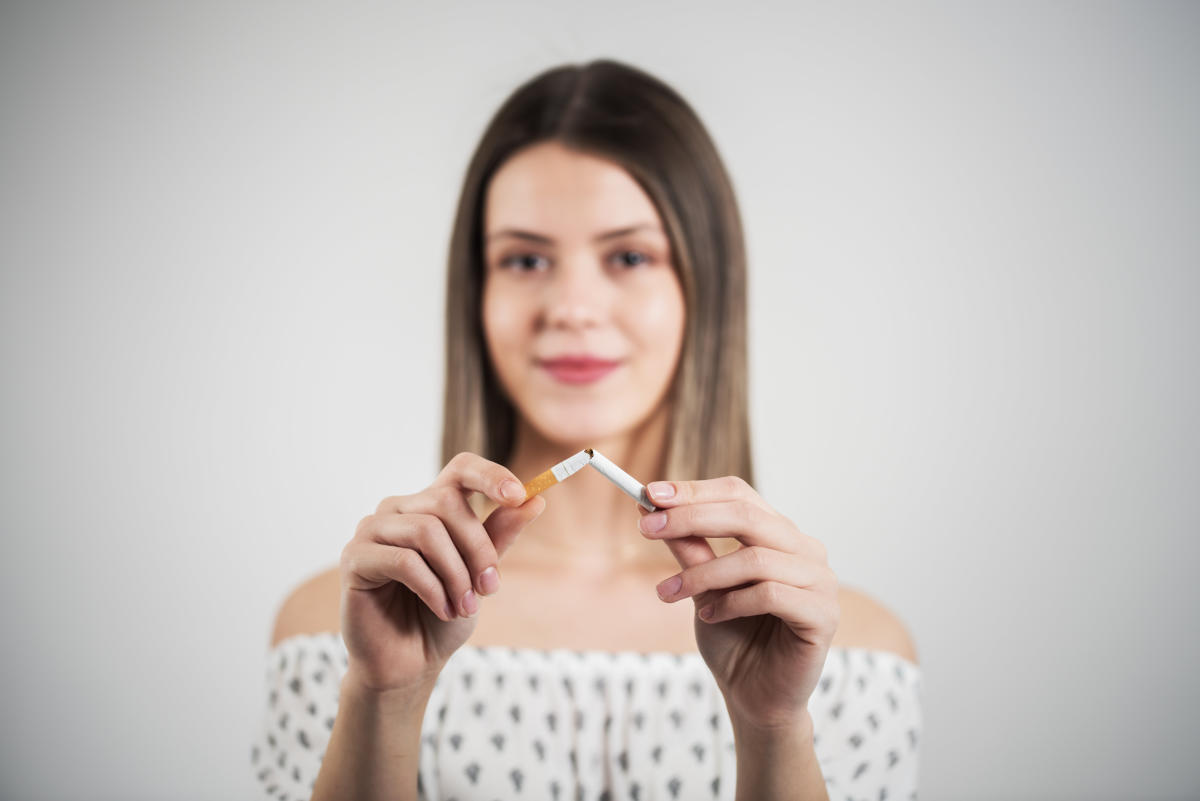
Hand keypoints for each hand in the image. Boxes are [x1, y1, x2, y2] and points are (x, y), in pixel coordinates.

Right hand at [338, 452, 545, 694]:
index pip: (460, 469)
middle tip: (490, 588)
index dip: (490, 475)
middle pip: (447, 503)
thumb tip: (535, 500)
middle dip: (478, 547)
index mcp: (431, 506)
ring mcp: (372, 529)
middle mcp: (399, 510)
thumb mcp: (480, 574)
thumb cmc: (443, 615)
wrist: (409, 664)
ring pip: (427, 531)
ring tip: (465, 608)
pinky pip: (403, 560)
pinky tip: (442, 610)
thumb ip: (500, 536)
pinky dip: (432, 589)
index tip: (518, 494)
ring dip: (456, 574)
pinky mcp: (355, 558)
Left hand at [638, 476, 838, 730]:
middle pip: (747, 516)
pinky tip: (709, 615)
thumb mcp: (701, 587)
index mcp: (780, 535)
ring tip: (669, 592)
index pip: (739, 494)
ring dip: (703, 574)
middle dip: (691, 518)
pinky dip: (731, 602)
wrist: (755, 699)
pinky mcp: (823, 615)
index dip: (695, 491)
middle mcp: (806, 550)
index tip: (650, 494)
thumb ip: (688, 547)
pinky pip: (771, 594)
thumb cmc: (733, 639)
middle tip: (646, 529)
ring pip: (755, 557)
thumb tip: (652, 505)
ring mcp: (820, 581)